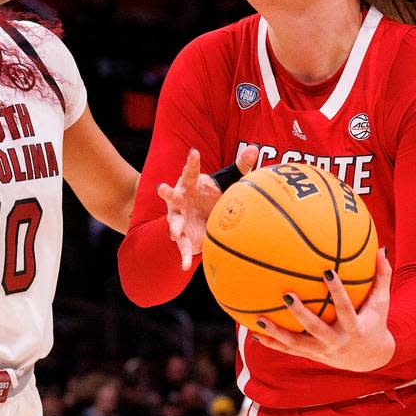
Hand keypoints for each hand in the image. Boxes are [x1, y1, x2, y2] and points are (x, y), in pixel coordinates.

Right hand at [158, 146, 258, 269]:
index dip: (191, 162)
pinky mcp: (183, 237)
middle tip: (161, 188)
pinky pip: (183, 247)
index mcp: (190, 183)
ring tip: (175, 233)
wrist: (202, 218)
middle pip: (171, 195)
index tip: (193, 152)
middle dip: (167, 192)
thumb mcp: (226, 181)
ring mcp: (178, 219)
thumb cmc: (211, 195)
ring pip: (174, 223)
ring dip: (174, 228)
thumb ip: (239, 166)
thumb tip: (254, 149)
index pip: (190, 170)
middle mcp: (179, 200)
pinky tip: (185, 265)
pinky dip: (185, 256)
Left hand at [254, 247, 394, 372]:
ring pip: (297, 344)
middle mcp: (337, 342)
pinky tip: (255, 333)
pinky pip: (289, 350)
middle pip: (316, 329)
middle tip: (287, 294)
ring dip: (277, 333)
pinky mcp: (312, 356)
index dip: (337, 291)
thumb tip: (381, 249)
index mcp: (354, 328)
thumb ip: (382, 277)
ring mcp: (322, 351)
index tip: (327, 271)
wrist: (370, 359)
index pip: (346, 308)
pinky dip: (272, 343)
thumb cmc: (375, 322)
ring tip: (259, 318)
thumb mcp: (381, 303)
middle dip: (301, 314)